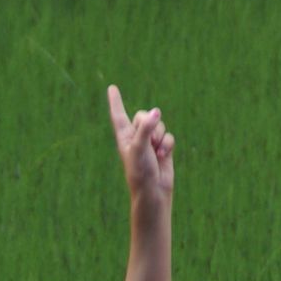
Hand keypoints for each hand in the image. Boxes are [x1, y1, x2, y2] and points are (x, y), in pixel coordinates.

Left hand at [108, 85, 174, 202]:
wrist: (153, 191)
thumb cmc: (140, 171)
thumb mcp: (140, 147)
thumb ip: (146, 127)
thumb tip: (157, 112)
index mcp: (124, 137)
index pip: (119, 115)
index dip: (116, 101)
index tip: (111, 88)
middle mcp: (136, 137)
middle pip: (144, 115)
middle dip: (150, 124)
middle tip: (150, 141)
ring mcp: (150, 142)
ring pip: (159, 125)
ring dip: (160, 136)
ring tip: (156, 152)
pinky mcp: (163, 148)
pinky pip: (169, 135)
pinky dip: (168, 144)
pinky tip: (163, 156)